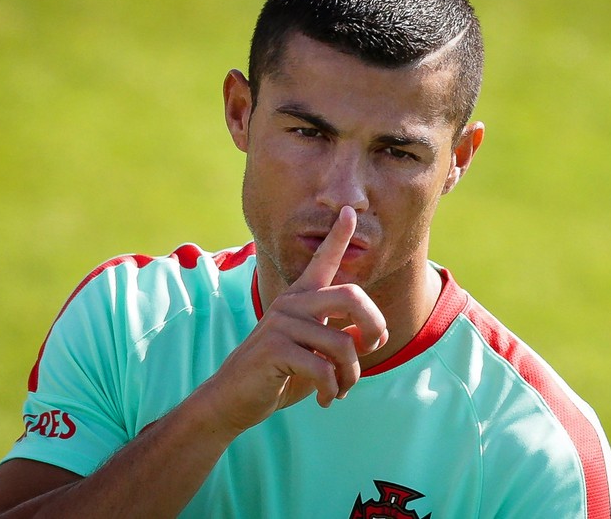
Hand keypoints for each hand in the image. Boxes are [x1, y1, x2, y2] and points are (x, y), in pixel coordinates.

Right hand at [198, 206, 387, 434]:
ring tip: (341, 389)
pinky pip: (324, 368)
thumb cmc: (281, 375)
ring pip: (343, 343)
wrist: (234, 400)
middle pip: (351, 296)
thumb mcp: (316, 354)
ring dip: (351, 374)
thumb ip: (343, 338)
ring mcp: (281, 323)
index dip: (338, 236)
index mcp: (300, 298)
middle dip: (374, 325)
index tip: (349, 211)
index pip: (322, 260)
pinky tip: (326, 399)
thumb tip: (376, 333)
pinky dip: (332, 389)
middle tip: (373, 348)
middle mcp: (291, 303)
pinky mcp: (274, 348)